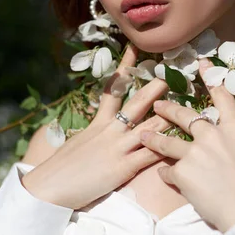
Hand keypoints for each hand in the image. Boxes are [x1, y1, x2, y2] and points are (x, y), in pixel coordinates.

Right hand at [22, 43, 172, 210]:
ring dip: (167, 115)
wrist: (50, 186)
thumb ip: (95, 129)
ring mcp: (118, 147)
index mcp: (98, 121)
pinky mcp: (123, 167)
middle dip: (155, 88)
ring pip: (149, 126)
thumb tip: (102, 124)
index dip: (125, 66)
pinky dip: (165, 149)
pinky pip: (149, 156)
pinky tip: (179, 145)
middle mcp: (110, 130)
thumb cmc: (62, 165)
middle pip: (137, 102)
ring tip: (184, 105)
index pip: (113, 87)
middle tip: (170, 74)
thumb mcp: (79, 139)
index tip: (135, 48)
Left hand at [139, 57, 234, 232]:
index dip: (210, 78)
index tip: (201, 63)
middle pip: (185, 116)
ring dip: (153, 138)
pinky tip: (164, 175)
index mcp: (233, 129)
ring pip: (167, 142)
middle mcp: (210, 136)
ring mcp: (194, 154)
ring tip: (143, 135)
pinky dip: (166, 173)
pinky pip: (168, 170)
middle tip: (158, 105)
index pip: (221, 97)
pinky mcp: (182, 174)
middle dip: (169, 109)